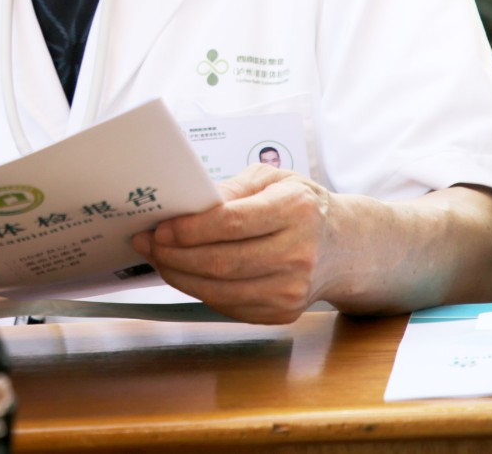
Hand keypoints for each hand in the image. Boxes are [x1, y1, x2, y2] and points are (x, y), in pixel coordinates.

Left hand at [131, 164, 333, 324]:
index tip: (160, 227)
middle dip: (174, 255)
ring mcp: (292, 289)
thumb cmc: (302, 205)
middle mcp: (298, 253)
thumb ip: (231, 188)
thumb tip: (188, 202)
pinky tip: (184, 275)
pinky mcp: (283, 313)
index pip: (232, 223)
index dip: (189, 229)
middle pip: (221, 262)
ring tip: (158, 259)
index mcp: (296, 210)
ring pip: (220, 290)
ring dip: (179, 276)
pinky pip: (228, 305)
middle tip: (148, 244)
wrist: (344, 246)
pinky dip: (199, 291)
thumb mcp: (273, 179)